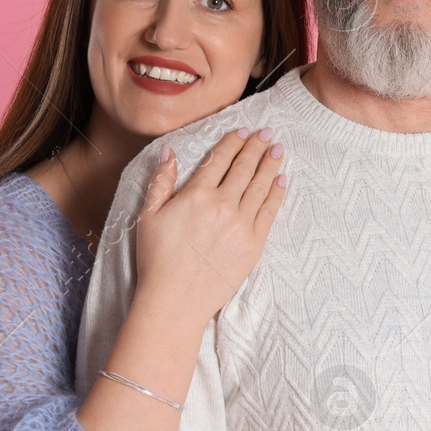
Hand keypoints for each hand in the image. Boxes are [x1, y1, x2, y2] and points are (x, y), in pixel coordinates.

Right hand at [133, 128, 287, 326]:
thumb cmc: (157, 259)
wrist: (175, 300)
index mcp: (196, 195)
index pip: (220, 159)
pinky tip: (282, 179)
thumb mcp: (148, 216)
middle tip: (266, 133)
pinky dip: (277, 192)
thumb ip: (161, 181)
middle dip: (256, 147)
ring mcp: (242, 225)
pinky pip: (270, 211)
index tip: (243, 130)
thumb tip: (169, 151)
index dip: (233, 142)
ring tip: (278, 149)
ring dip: (271, 164)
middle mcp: (223, 205)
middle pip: (244, 168)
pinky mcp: (254, 244)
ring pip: (261, 186)